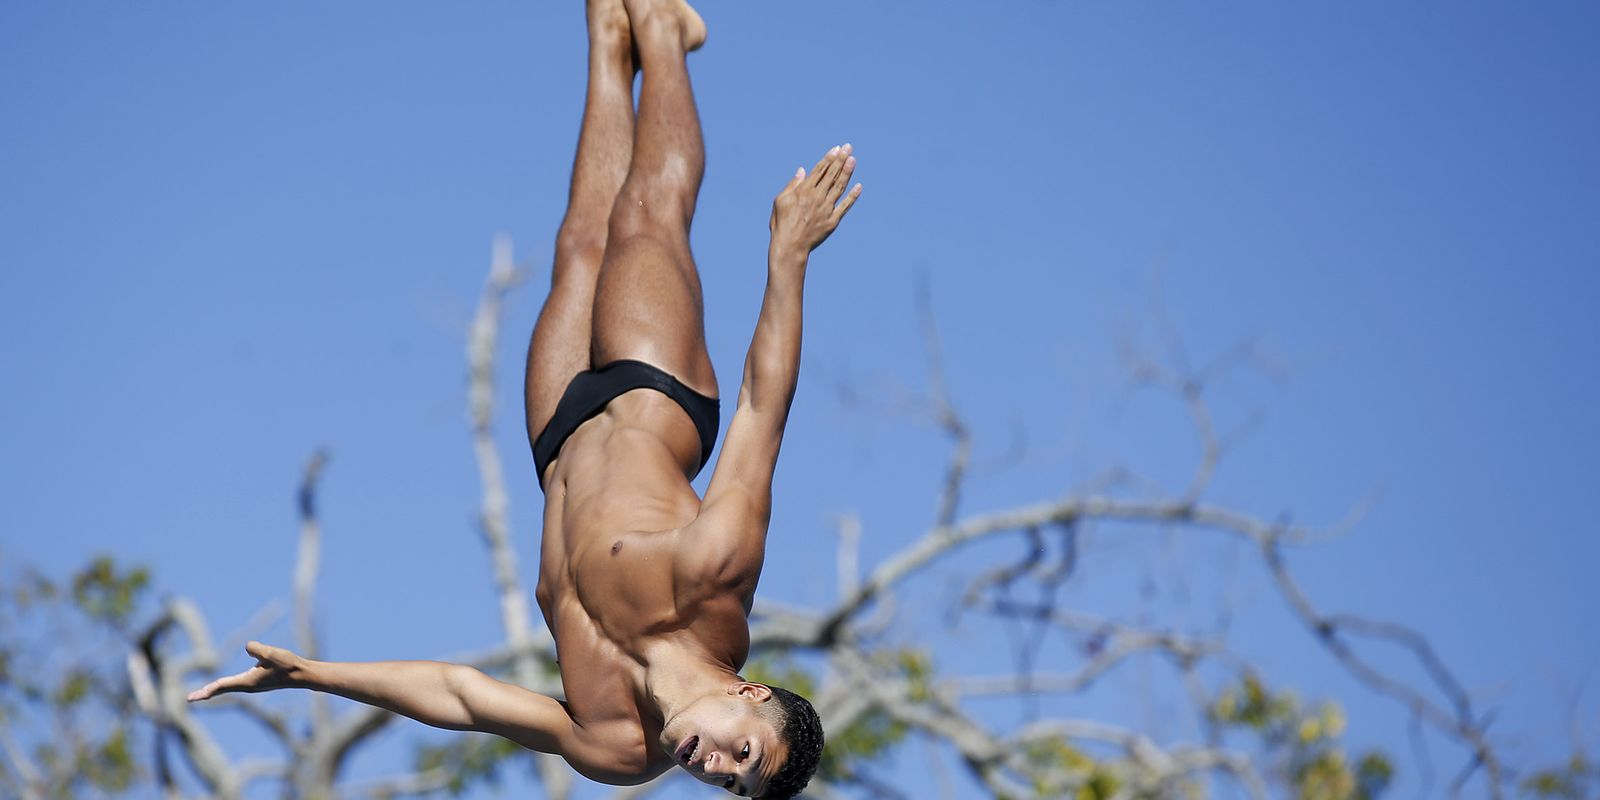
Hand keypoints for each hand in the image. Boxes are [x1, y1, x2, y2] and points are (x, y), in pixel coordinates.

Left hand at [187, 641, 309, 701]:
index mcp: (248, 682)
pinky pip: (236, 683)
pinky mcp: (258, 681)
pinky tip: (222, 684)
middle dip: (206, 692)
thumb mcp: (272, 654)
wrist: (302, 674)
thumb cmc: (288, 665)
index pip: (222, 685)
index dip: (206, 690)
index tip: (192, 697)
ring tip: (202, 692)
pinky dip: (225, 685)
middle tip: (189, 698)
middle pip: (222, 688)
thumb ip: (257, 649)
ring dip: (215, 689)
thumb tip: (247, 647)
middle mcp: (248, 685)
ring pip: (229, 686)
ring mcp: (253, 684)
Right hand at [769, 144, 862, 254]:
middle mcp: (817, 197)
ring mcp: (826, 209)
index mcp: (804, 191)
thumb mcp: (780, 201)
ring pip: (839, 186)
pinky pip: (845, 206)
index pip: (819, 170)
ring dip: (847, 172)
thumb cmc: (781, 224)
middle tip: (849, 147)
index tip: (836, 149)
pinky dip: (852, 196)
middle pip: (831, 174)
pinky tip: (859, 186)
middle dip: (841, 160)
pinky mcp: (832, 221)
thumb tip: (803, 170)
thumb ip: (793, 185)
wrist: (790, 246)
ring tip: (853, 159)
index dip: (829, 158)